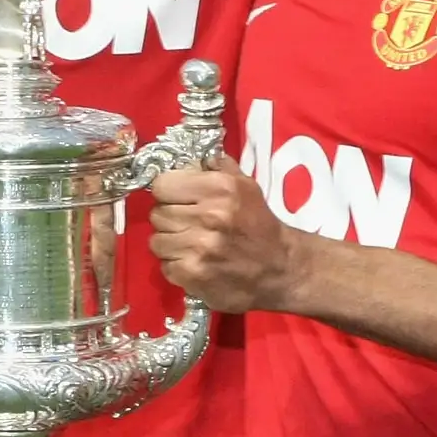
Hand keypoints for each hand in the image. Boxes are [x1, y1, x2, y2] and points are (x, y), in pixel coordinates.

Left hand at [149, 158, 299, 312]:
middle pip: (157, 214)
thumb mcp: (245, 186)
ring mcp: (199, 248)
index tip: (178, 199)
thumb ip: (216, 167)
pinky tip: (194, 262)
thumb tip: (190, 160)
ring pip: (156, 241)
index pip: (162, 185)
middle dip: (170, 218)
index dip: (168, 192)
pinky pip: (165, 265)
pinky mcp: (193, 275)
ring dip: (170, 243)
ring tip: (190, 244)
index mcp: (219, 189)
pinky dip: (176, 265)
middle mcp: (208, 216)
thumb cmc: (259, 224)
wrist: (280, 269)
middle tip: (188, 224)